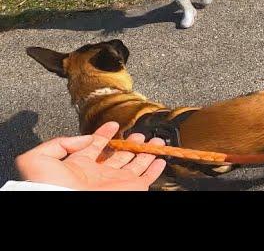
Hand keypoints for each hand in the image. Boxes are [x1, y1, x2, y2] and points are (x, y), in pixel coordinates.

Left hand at [15, 122, 166, 190]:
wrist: (65, 201)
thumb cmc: (48, 186)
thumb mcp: (38, 158)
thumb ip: (60, 142)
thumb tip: (86, 137)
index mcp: (80, 166)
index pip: (96, 146)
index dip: (104, 134)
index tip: (112, 125)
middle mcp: (101, 173)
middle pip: (120, 155)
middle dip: (130, 142)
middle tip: (139, 133)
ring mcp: (118, 181)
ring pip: (136, 163)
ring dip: (146, 151)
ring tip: (155, 141)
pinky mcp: (132, 188)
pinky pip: (149, 176)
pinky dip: (156, 168)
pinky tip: (160, 159)